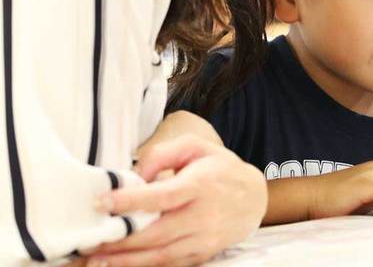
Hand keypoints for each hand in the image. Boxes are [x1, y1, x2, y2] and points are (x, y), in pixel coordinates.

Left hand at [86, 135, 266, 266]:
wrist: (254, 197)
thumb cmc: (219, 168)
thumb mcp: (195, 147)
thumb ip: (161, 155)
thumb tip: (132, 177)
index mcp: (200, 185)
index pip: (163, 196)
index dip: (131, 201)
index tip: (101, 202)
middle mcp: (203, 215)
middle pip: (157, 234)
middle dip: (120, 242)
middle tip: (88, 243)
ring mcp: (204, 239)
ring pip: (161, 256)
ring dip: (126, 262)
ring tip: (96, 261)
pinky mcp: (203, 254)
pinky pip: (171, 266)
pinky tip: (122, 266)